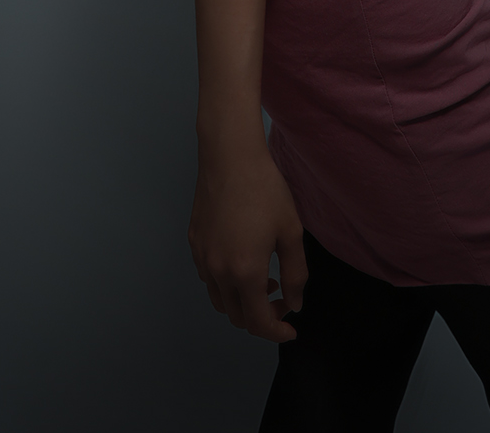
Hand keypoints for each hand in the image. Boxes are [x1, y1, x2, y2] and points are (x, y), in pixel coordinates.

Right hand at [189, 145, 306, 341]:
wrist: (230, 156)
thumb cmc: (265, 190)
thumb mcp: (291, 231)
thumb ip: (296, 274)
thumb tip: (294, 304)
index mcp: (245, 272)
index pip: (258, 323)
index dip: (276, 332)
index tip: (291, 329)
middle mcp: (218, 271)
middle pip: (237, 316)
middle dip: (261, 317)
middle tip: (281, 298)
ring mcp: (202, 258)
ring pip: (219, 300)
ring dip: (242, 301)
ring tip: (263, 279)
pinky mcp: (193, 242)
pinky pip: (208, 277)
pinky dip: (225, 283)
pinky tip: (241, 259)